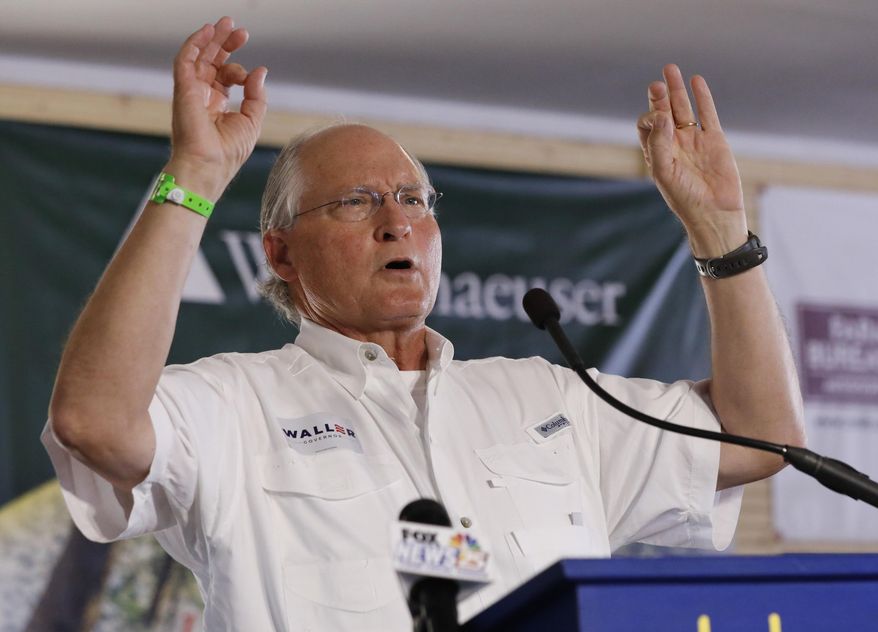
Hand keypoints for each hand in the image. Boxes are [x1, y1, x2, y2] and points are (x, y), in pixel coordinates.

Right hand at [168, 17, 267, 200]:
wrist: (208, 166)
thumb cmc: (228, 152)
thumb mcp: (252, 121)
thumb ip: (256, 95)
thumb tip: (260, 70)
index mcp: (217, 105)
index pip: (225, 77)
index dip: (239, 70)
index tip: (252, 73)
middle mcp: (202, 96)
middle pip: (212, 62)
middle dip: (225, 45)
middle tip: (240, 31)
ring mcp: (190, 91)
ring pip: (199, 57)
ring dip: (212, 39)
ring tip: (225, 24)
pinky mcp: (182, 89)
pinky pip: (185, 59)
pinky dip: (195, 43)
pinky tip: (207, 31)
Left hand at [637, 64, 746, 255]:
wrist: (714, 212)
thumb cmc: (684, 197)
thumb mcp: (664, 172)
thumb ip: (659, 143)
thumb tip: (662, 115)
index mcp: (657, 153)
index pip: (648, 126)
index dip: (650, 117)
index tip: (658, 119)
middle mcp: (674, 144)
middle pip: (663, 112)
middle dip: (659, 97)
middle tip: (657, 83)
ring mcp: (694, 140)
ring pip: (684, 109)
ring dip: (676, 90)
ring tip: (670, 69)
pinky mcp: (715, 140)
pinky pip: (707, 114)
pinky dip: (702, 97)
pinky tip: (696, 80)